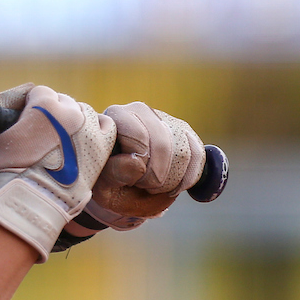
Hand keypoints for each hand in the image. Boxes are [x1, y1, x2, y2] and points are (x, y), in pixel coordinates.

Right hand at [0, 84, 115, 260]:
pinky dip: (96, 129)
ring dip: (73, 121)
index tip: (26, 120)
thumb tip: (7, 103)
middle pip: (63, 101)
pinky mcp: (102, 147)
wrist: (33, 200)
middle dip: (52, 114)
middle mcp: (70, 111)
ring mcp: (89, 128)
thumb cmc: (8, 170)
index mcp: (44, 103)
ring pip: (83, 112)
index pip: (40, 92)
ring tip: (63, 140)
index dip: (31, 106)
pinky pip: (106, 126)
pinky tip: (84, 141)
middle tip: (43, 134)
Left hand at [58, 102, 203, 242]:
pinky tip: (174, 187)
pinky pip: (198, 154)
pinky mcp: (185, 132)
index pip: (138, 137)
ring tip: (155, 187)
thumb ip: (113, 173)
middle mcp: (140, 111)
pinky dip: (189, 178)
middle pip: (163, 144)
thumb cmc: (108, 182)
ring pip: (183, 150)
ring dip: (172, 180)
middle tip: (145, 187)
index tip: (131, 181)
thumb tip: (137, 163)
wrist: (120, 185)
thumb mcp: (102, 184)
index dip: (139, 166)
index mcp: (116, 117)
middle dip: (157, 176)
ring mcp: (165, 119)